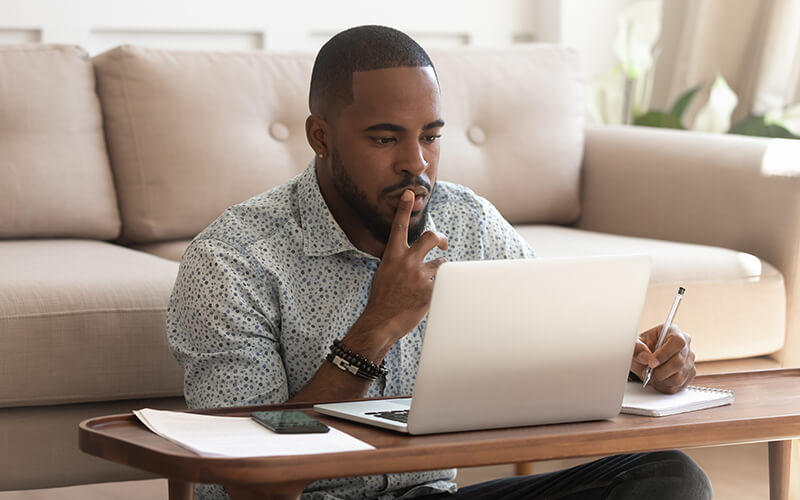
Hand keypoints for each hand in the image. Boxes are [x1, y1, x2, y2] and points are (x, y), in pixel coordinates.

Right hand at [361, 189, 448, 343]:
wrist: (380, 322)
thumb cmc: (381, 300)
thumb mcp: (384, 274)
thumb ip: (398, 262)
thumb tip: (411, 258)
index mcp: (393, 256)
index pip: (399, 227)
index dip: (404, 208)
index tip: (409, 193)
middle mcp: (407, 262)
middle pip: (431, 237)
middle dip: (440, 238)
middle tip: (443, 244)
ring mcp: (419, 275)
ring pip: (441, 265)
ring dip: (440, 273)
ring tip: (429, 286)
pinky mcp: (430, 290)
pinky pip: (444, 284)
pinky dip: (440, 290)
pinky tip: (429, 299)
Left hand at [631, 324, 695, 393]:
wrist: (644, 357)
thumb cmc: (642, 347)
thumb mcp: (635, 344)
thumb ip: (638, 348)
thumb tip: (646, 358)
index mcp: (673, 331)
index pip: (677, 342)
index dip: (664, 354)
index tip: (651, 363)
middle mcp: (685, 345)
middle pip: (679, 362)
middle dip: (660, 371)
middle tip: (647, 372)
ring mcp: (689, 360)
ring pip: (679, 376)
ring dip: (661, 380)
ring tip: (650, 375)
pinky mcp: (689, 374)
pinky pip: (679, 385)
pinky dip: (665, 386)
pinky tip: (657, 380)